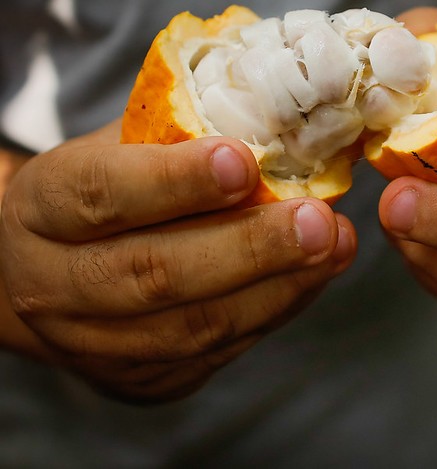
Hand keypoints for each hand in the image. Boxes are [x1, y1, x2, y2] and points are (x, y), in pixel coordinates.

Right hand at [0, 121, 355, 401]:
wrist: (57, 272)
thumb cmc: (109, 190)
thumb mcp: (123, 148)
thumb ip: (182, 136)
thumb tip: (281, 118)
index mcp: (41, 209)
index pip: (100, 195)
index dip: (173, 181)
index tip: (243, 161)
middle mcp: (53, 286)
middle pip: (153, 275)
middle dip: (248, 248)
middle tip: (317, 220)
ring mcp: (95, 345)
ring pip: (194, 326)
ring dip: (278, 285)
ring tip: (334, 244)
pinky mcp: (142, 380)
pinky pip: (220, 349)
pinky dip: (277, 307)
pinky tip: (316, 273)